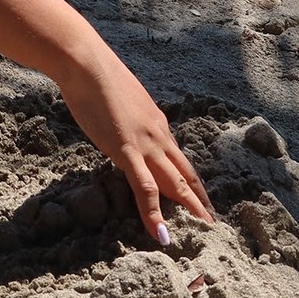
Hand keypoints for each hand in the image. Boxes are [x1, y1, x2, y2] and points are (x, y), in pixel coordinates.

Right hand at [54, 48, 213, 242]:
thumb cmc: (93, 75)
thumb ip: (124, 116)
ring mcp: (145, 144)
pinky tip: (162, 234)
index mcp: (156, 121)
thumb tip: (119, 122)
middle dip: (200, 198)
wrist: (86, 64)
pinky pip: (145, 188)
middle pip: (185, 172)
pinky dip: (155, 213)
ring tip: (204, 230)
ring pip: (176, 183)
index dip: (190, 178)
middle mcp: (158, 135)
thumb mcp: (118, 98)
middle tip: (212, 220)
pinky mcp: (126, 151)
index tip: (198, 194)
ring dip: (191, 208)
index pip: (177, 157)